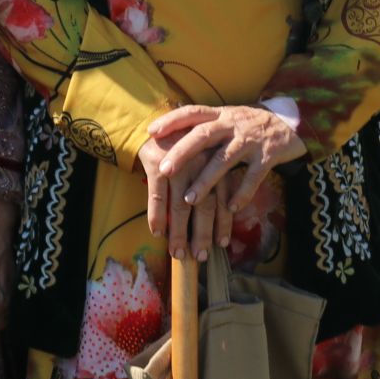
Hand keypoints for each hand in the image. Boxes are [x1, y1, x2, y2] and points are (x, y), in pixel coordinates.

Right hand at [138, 133, 231, 263]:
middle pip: (204, 205)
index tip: (222, 245)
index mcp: (217, 162)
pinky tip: (157, 232)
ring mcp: (180, 163)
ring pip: (181, 206)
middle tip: (200, 256)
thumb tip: (222, 218)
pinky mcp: (157, 163)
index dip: (223, 223)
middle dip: (202, 234)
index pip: (223, 198)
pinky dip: (157, 216)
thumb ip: (213, 182)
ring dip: (179, 232)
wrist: (156, 122)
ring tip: (178, 252)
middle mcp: (201, 162)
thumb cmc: (185, 145)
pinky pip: (157, 197)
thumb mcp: (205, 158)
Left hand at [145, 105, 306, 260]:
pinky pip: (253, 177)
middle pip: (204, 135)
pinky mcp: (268, 156)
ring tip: (189, 199)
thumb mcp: (226, 118)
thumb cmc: (248, 126)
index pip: (192, 112)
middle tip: (164, 170)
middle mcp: (233, 124)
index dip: (172, 120)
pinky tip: (231, 209)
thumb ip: (203, 126)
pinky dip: (242, 193)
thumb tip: (167, 134)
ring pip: (225, 159)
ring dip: (206, 180)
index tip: (152, 132)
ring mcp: (250, 140)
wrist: (289, 125)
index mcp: (220, 115)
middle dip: (182, 152)